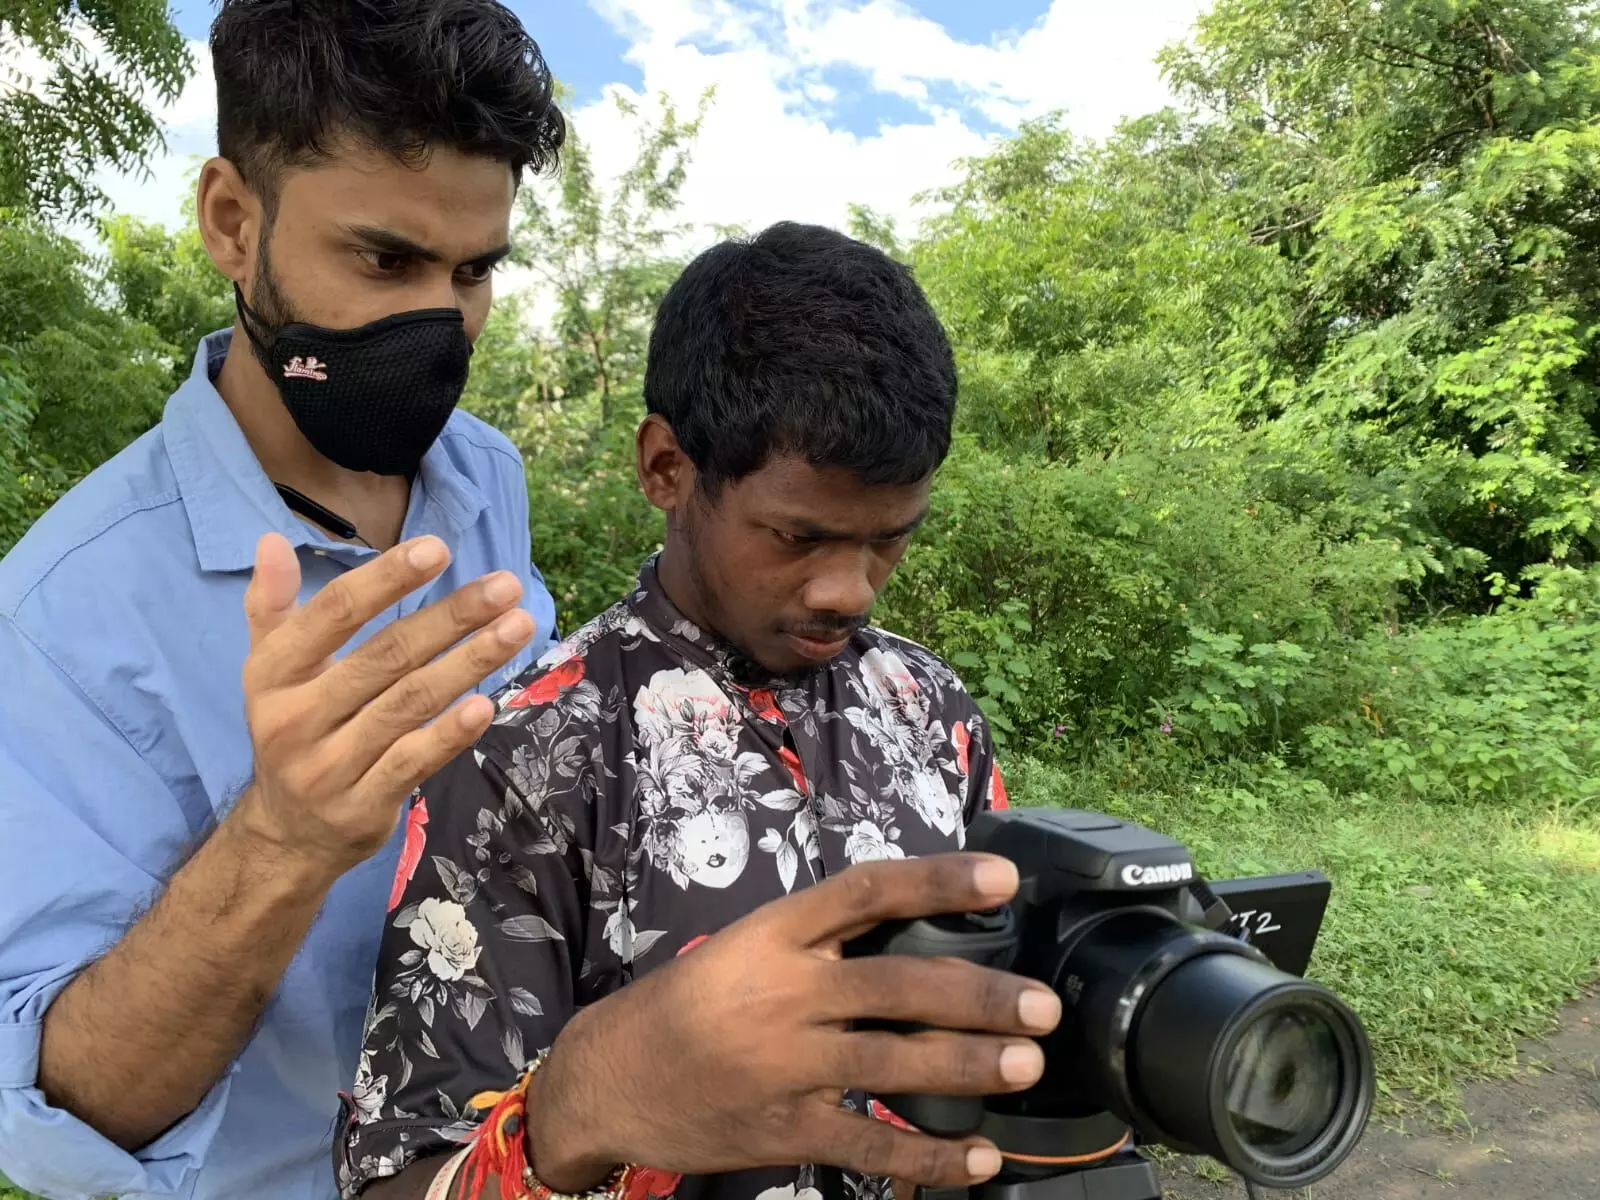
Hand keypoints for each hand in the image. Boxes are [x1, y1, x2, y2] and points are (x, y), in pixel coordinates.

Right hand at [230, 532, 534, 877]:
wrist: (285, 833)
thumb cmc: (292, 729)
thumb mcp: (269, 669)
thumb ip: (272, 605)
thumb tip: (272, 539)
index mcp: (274, 674)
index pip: (335, 614)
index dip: (387, 579)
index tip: (438, 548)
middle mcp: (298, 717)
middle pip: (386, 656)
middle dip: (452, 617)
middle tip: (505, 586)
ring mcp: (330, 765)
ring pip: (409, 704)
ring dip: (469, 663)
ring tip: (518, 626)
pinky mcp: (364, 804)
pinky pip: (414, 762)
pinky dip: (450, 732)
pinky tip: (487, 703)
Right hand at [527, 853, 1061, 1189]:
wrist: (608, 1079)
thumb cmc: (689, 1004)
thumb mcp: (744, 948)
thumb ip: (820, 941)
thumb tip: (920, 932)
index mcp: (773, 934)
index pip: (867, 891)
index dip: (939, 880)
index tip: (1003, 877)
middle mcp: (784, 993)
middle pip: (899, 985)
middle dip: (979, 995)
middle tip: (1043, 1004)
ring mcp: (784, 1065)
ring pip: (895, 1064)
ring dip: (969, 1066)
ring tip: (1027, 1064)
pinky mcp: (783, 1129)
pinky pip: (871, 1146)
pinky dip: (930, 1157)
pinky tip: (980, 1157)